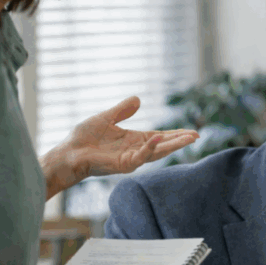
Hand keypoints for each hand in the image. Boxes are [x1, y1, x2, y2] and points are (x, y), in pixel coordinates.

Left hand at [43, 96, 198, 195]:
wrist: (68, 152)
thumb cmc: (83, 138)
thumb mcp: (106, 118)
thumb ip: (122, 110)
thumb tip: (138, 99)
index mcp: (133, 140)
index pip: (159, 137)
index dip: (175, 135)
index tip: (191, 132)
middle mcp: (135, 151)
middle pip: (163, 145)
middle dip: (180, 141)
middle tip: (197, 136)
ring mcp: (131, 159)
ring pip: (157, 152)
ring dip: (173, 145)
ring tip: (189, 138)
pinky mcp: (123, 165)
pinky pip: (140, 156)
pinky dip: (150, 148)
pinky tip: (159, 138)